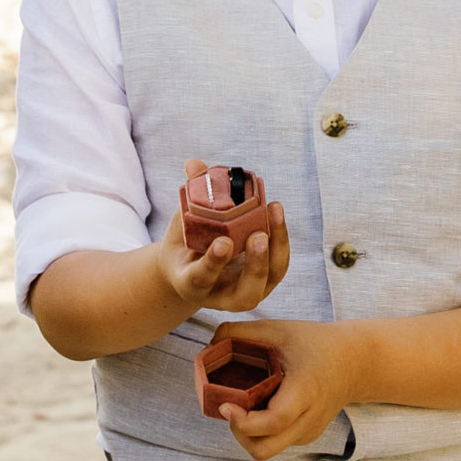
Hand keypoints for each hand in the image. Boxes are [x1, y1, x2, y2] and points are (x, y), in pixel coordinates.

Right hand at [155, 157, 288, 313]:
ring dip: (276, 247)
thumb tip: (194, 163)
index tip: (223, 242)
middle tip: (258, 236)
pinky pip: (278, 264)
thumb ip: (190, 197)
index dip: (213, 262)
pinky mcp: (263, 281)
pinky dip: (280, 238)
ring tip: (274, 210)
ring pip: (268, 280)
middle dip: (256, 265)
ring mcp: (245, 292)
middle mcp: (221, 297)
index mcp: (191, 285)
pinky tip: (275, 211)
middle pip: (247, 295)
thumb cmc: (184, 243)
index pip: (202, 279)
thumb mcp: (180, 224)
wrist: (191, 267)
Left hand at [207, 317, 368, 460]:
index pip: (273, 422)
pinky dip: (260, 431)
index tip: (225, 405)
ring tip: (242, 406)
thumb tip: (208, 345)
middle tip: (229, 407)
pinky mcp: (306, 436)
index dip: (242, 421)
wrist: (355, 361)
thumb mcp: (279, 329)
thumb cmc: (316, 343)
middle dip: (238, 432)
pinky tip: (258, 407)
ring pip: (267, 450)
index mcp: (304, 391)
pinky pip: (276, 443)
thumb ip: (240, 332)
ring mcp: (308, 431)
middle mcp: (308, 418)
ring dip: (247, 433)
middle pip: (264, 449)